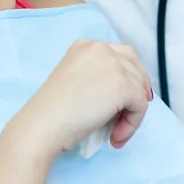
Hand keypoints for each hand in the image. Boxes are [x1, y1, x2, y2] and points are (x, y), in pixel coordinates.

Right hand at [15, 39, 153, 155]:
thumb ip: (98, 77)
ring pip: (139, 88)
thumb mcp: (76, 80)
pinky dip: (132, 124)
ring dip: (132, 113)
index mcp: (86, 46)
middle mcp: (101, 48)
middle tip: (131, 113)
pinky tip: (115, 137)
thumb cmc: (54, 110)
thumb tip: (128, 92)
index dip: (128, 76)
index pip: (120, 54)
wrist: (44, 122)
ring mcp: (113, 64)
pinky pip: (140, 106)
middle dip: (138, 89)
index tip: (128, 98)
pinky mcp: (123, 85)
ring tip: (115, 133)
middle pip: (135, 65)